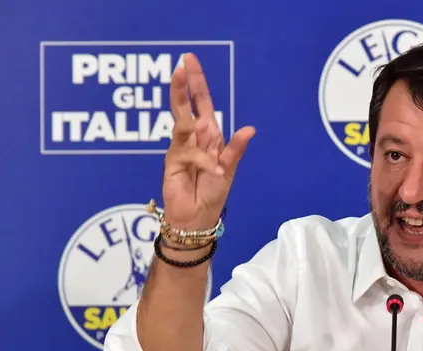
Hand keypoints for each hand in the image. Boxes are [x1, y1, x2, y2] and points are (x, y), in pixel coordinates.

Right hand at [162, 53, 255, 229]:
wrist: (198, 217)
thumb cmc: (212, 192)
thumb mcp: (229, 168)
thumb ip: (236, 149)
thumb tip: (250, 129)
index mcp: (207, 136)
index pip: (200, 103)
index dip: (195, 82)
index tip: (189, 60)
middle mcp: (191, 138)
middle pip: (183, 106)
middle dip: (182, 86)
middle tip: (181, 66)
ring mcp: (180, 149)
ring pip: (182, 127)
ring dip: (191, 124)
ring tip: (200, 124)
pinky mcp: (172, 163)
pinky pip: (190, 155)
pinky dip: (206, 162)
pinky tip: (217, 171)